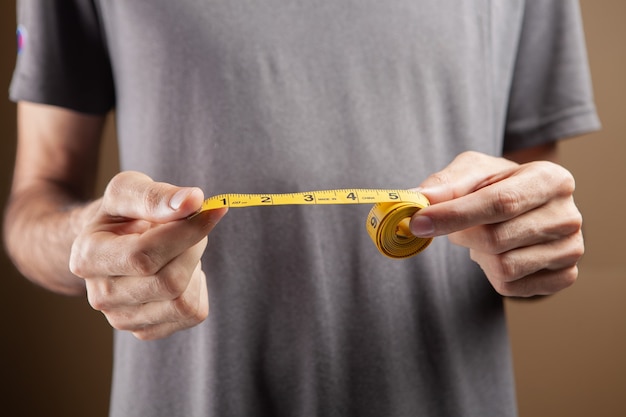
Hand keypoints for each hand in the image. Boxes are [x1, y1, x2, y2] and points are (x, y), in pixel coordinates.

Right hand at [69, 171, 226, 339]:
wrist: (111, 243)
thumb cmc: (122, 214)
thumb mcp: (129, 190)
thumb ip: (156, 195)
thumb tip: (194, 201)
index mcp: (88, 258)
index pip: (144, 256)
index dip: (186, 233)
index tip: (213, 210)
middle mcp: (101, 296)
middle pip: (169, 283)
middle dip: (192, 248)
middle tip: (191, 226)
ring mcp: (122, 319)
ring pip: (183, 303)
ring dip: (194, 268)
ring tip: (178, 249)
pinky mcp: (146, 331)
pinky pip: (193, 314)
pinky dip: (196, 288)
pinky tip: (178, 270)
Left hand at [410, 151, 583, 296]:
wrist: (527, 205)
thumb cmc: (497, 184)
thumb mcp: (472, 172)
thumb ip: (445, 185)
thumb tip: (417, 198)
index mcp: (550, 178)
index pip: (500, 202)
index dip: (454, 215)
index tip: (418, 222)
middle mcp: (568, 215)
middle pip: (496, 239)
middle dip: (462, 235)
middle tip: (455, 227)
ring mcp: (571, 249)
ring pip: (503, 267)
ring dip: (478, 255)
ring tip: (483, 237)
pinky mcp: (566, 276)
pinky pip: (511, 287)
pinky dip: (492, 274)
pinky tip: (499, 253)